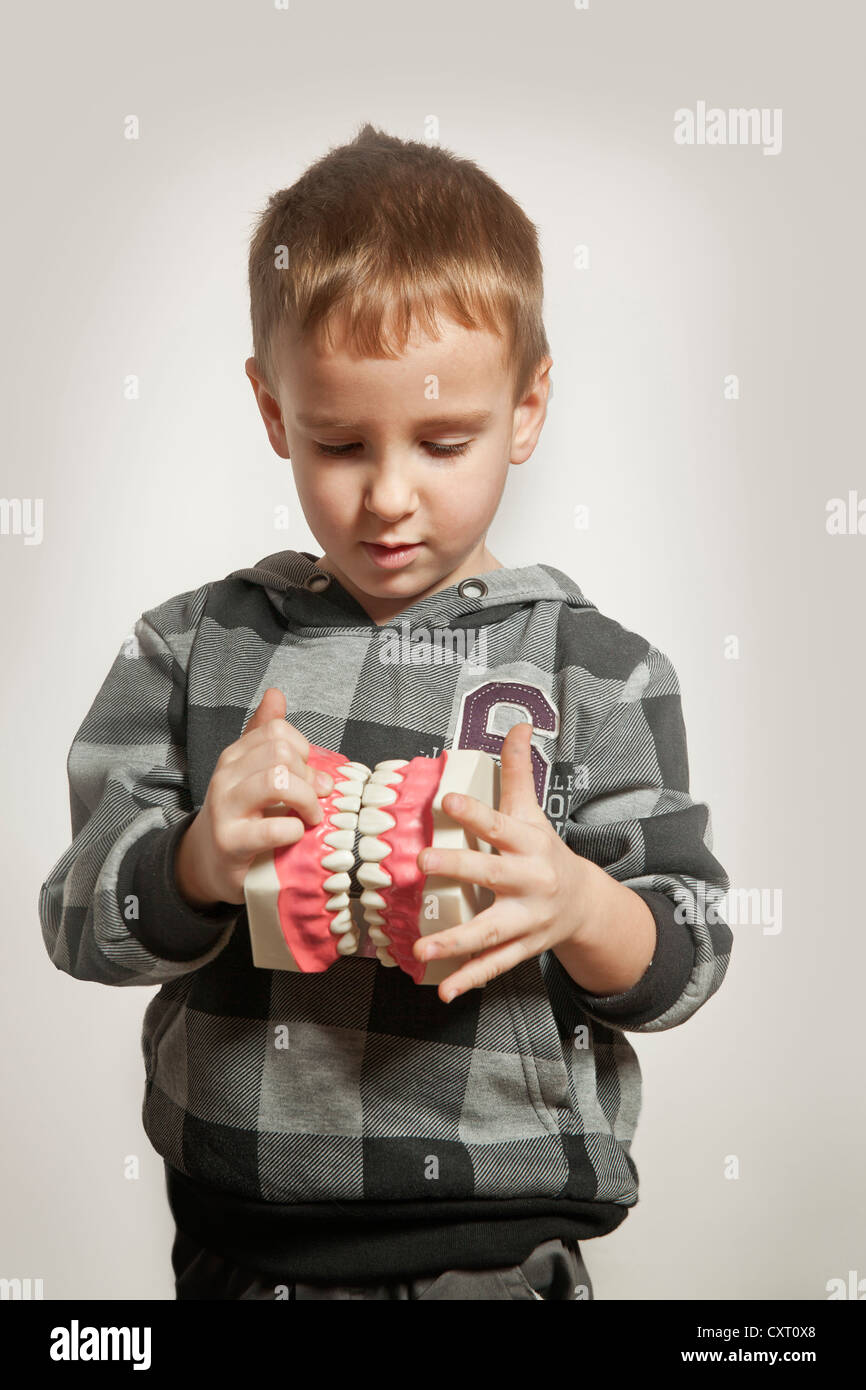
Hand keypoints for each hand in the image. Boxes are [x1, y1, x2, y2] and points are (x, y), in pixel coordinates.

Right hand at [174, 688, 333, 907]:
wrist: (207, 862)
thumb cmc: (239, 815)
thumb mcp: (250, 772)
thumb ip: (264, 735)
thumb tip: (275, 694)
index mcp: (234, 756)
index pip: (278, 731)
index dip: (304, 750)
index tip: (310, 774)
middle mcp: (226, 776)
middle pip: (281, 753)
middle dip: (309, 776)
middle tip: (316, 799)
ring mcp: (225, 808)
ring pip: (278, 781)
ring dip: (307, 800)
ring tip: (311, 817)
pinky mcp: (230, 842)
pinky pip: (273, 828)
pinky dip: (295, 830)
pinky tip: (295, 834)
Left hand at [411, 721, 595, 1001]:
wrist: (585, 905)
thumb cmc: (545, 850)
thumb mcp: (533, 811)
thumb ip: (519, 771)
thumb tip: (519, 724)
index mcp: (530, 844)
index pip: (500, 825)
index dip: (475, 812)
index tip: (446, 799)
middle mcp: (530, 882)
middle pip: (493, 875)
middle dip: (459, 871)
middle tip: (422, 864)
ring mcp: (526, 920)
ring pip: (490, 932)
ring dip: (455, 942)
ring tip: (421, 947)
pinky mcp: (521, 948)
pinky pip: (494, 966)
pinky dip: (469, 979)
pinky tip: (443, 989)